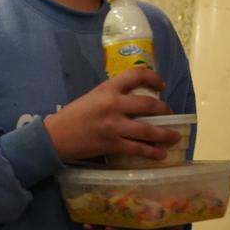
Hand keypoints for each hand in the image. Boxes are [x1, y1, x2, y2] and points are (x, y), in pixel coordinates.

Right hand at [44, 68, 178, 161]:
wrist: (55, 136)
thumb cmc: (73, 116)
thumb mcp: (92, 97)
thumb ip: (113, 95)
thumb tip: (135, 100)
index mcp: (108, 89)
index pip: (137, 75)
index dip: (154, 78)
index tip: (161, 86)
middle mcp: (113, 105)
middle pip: (149, 105)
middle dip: (165, 111)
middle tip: (170, 115)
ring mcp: (114, 126)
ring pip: (148, 130)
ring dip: (165, 134)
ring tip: (174, 137)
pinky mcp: (112, 144)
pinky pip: (138, 149)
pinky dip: (152, 152)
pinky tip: (161, 154)